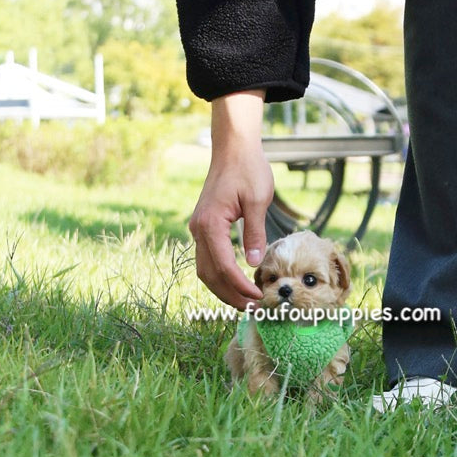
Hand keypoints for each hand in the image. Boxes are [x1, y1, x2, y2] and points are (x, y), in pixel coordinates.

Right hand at [188, 90, 272, 308]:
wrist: (233, 148)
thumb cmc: (248, 169)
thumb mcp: (257, 200)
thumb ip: (255, 233)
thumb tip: (253, 263)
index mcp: (210, 224)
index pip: (223, 266)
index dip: (240, 286)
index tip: (258, 297)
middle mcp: (198, 229)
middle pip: (209, 274)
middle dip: (229, 295)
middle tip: (251, 308)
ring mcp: (198, 228)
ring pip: (205, 269)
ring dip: (223, 288)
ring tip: (244, 301)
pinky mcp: (204, 227)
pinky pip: (208, 258)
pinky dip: (220, 275)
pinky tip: (236, 282)